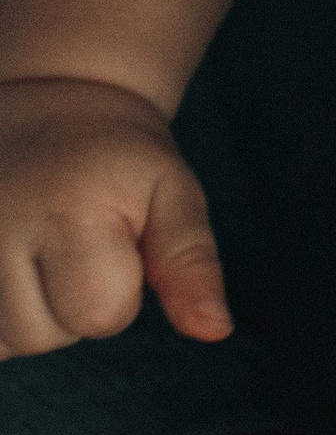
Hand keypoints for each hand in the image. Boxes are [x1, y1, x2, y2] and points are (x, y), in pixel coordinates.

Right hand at [0, 75, 229, 353]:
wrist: (40, 98)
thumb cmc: (116, 157)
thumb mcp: (171, 192)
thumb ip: (190, 263)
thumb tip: (216, 331)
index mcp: (65, 209)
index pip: (99, 315)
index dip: (118, 292)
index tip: (112, 243)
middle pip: (40, 335)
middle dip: (65, 305)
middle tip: (67, 243)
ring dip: (20, 313)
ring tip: (31, 252)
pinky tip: (4, 266)